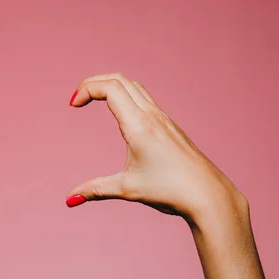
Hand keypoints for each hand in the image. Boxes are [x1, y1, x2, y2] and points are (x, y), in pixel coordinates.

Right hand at [66, 73, 246, 228]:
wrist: (208, 195)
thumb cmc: (171, 191)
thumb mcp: (127, 189)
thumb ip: (95, 189)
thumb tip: (69, 199)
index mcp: (139, 125)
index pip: (110, 87)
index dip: (86, 89)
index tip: (73, 105)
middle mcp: (151, 116)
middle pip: (119, 79)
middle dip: (93, 82)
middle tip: (77, 99)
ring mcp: (163, 118)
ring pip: (134, 86)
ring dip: (111, 86)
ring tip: (93, 99)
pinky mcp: (169, 126)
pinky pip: (144, 98)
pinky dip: (125, 95)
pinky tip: (120, 114)